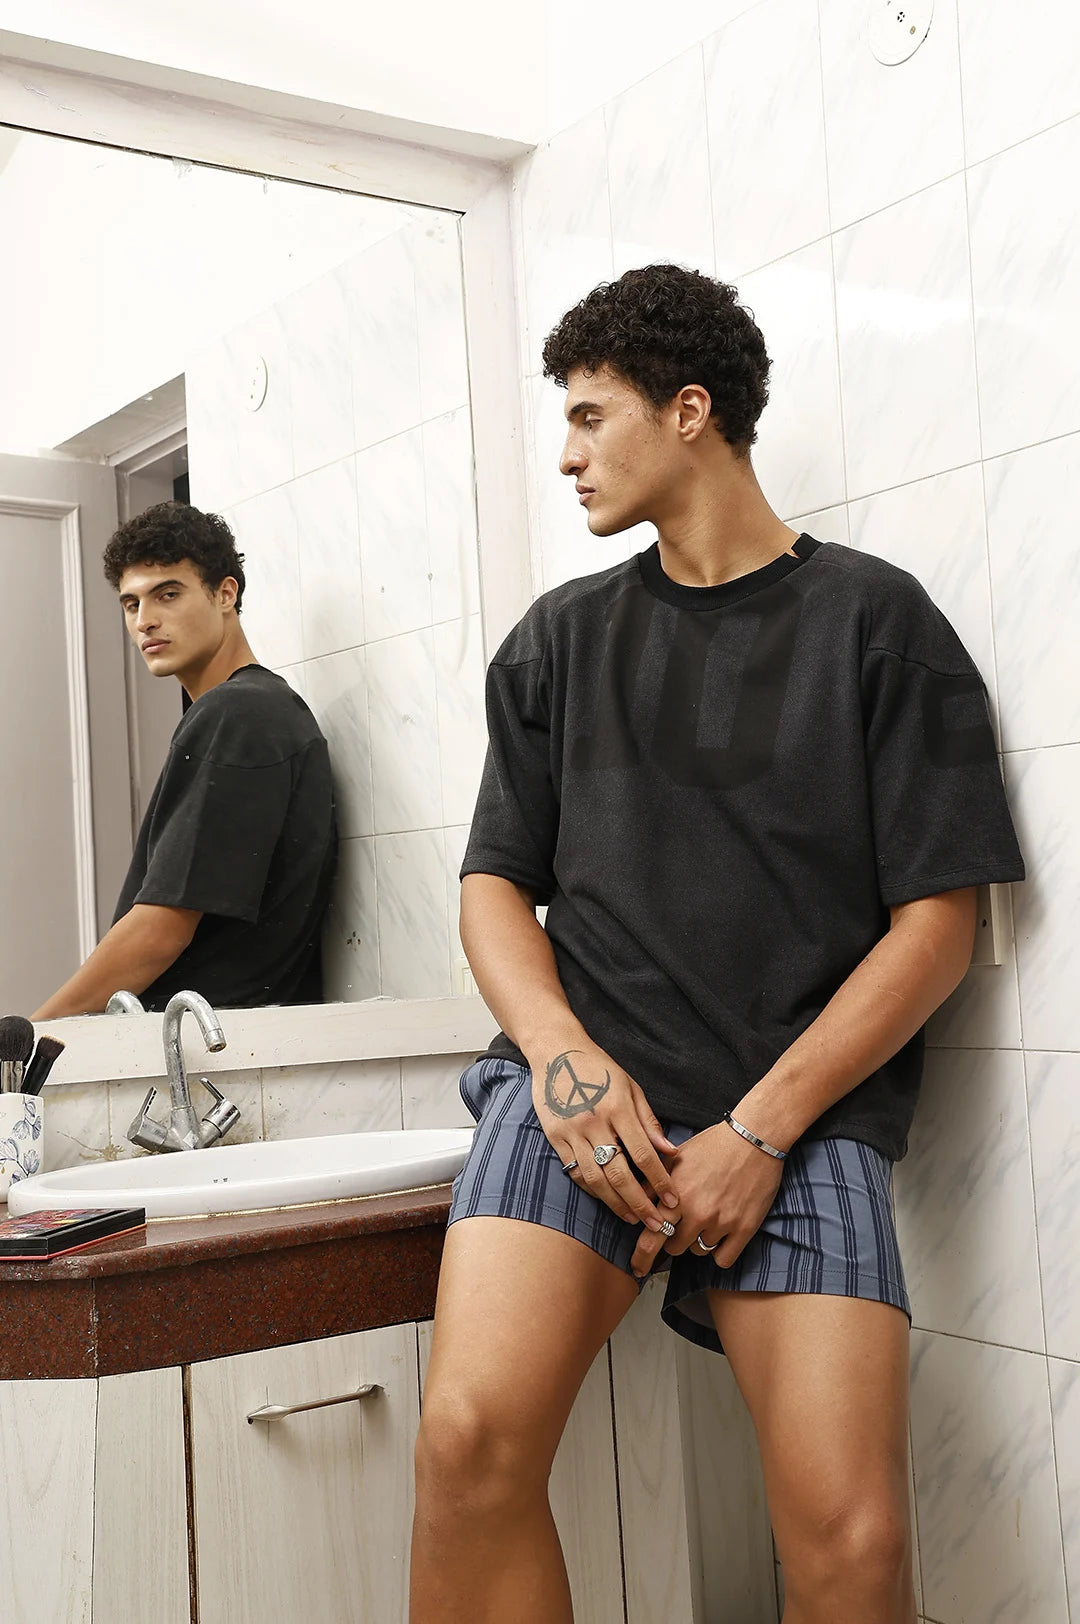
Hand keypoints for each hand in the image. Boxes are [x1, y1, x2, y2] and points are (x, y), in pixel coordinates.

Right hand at [530, 1042, 681, 1232]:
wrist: (556, 1052)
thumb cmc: (599, 1068)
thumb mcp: (630, 1087)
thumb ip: (648, 1121)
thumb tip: (670, 1151)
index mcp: (618, 1108)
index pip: (644, 1154)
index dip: (660, 1181)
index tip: (673, 1200)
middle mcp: (594, 1122)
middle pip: (620, 1174)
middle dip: (641, 1203)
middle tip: (657, 1223)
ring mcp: (571, 1132)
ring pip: (596, 1179)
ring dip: (616, 1204)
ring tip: (633, 1218)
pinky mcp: (555, 1138)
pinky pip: (575, 1171)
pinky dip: (593, 1190)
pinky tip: (607, 1199)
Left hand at [629, 1120, 783, 1277]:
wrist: (753, 1138)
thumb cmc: (713, 1145)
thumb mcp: (675, 1159)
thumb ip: (653, 1184)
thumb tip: (635, 1202)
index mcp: (676, 1195)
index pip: (651, 1237)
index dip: (642, 1257)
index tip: (638, 1269)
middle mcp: (697, 1212)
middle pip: (675, 1247)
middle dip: (674, 1239)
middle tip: (682, 1227)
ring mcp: (721, 1222)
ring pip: (699, 1251)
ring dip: (699, 1240)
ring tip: (708, 1216)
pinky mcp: (744, 1229)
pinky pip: (723, 1259)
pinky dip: (720, 1251)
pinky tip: (722, 1234)